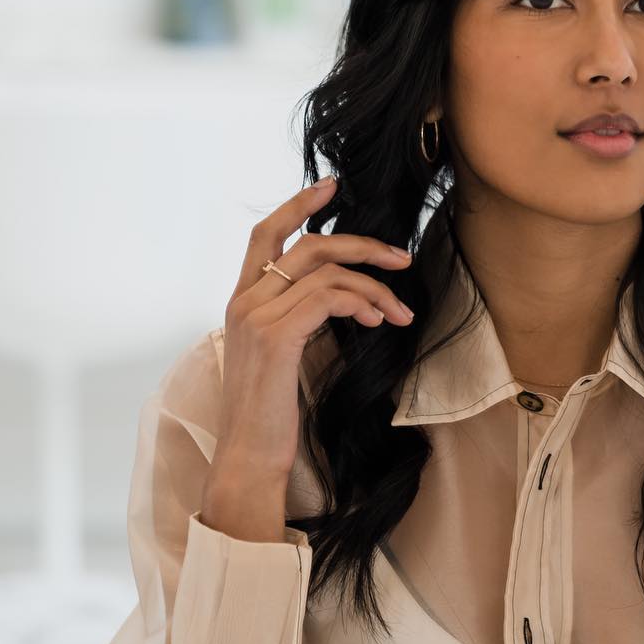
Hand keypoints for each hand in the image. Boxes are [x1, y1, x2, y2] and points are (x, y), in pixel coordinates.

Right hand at [211, 176, 413, 486]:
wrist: (249, 457)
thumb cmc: (271, 414)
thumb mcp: (283, 355)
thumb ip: (299, 318)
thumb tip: (345, 296)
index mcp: (242, 301)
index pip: (265, 234)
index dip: (298, 204)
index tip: (331, 186)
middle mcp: (244, 301)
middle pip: (307, 244)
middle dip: (362, 244)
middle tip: (401, 257)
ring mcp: (256, 316)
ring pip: (326, 270)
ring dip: (374, 286)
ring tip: (400, 311)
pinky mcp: (275, 336)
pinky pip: (329, 298)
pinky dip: (362, 303)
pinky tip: (377, 322)